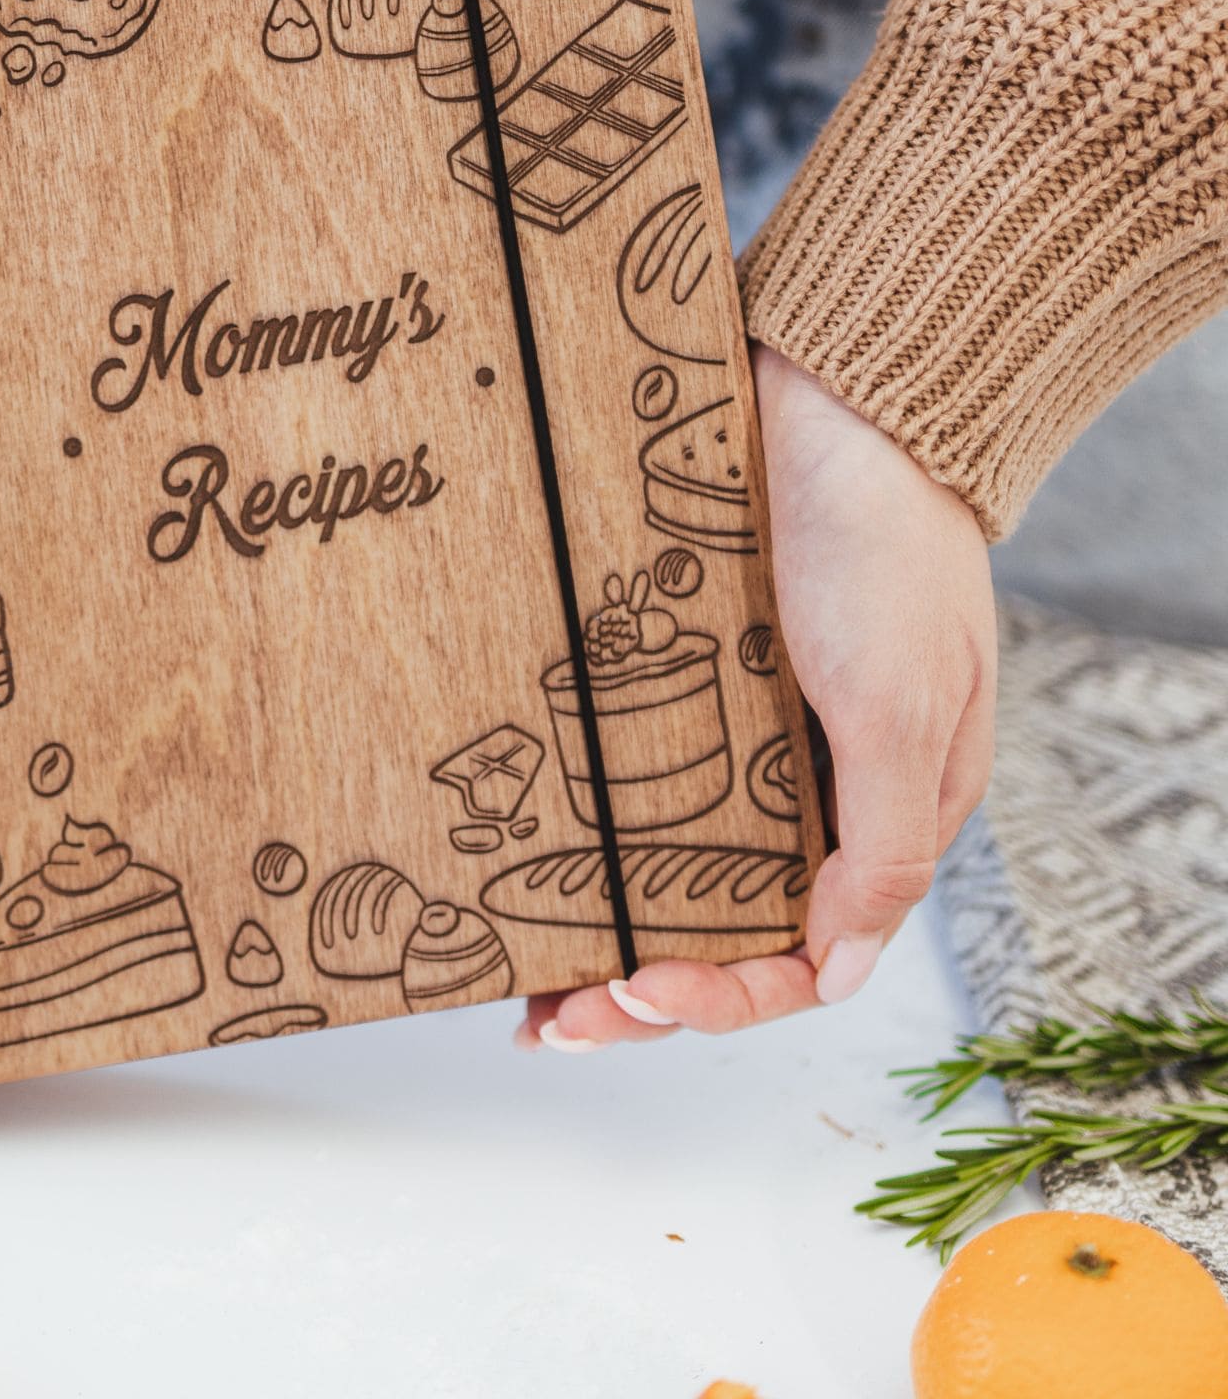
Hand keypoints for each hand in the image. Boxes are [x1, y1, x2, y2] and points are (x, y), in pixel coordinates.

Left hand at [522, 345, 996, 1051]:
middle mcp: (802, 788)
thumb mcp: (904, 704)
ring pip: (662, 862)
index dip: (719, 995)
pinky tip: (521, 855)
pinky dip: (580, 823)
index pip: (801, 954)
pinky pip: (623, 770)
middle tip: (545, 1020)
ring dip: (595, 922)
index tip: (636, 989)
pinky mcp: (676, 672)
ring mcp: (732, 731)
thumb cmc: (885, 546)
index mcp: (877, 813)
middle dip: (634, 986)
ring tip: (513, 974)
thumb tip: (844, 971)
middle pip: (716, 924)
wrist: (835, 396)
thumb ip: (884, 844)